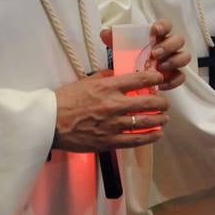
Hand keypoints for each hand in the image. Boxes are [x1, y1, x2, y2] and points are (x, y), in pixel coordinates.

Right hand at [53, 71, 168, 150]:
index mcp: (108, 87)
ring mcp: (113, 125)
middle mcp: (114, 105)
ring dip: (159, 120)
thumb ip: (105, 77)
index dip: (155, 78)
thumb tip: (119, 73)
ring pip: (145, 122)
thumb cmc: (65, 101)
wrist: (50, 123)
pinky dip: (149, 137)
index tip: (160, 79)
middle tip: (164, 103)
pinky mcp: (110, 141)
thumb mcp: (85, 82)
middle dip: (161, 103)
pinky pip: (135, 140)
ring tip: (164, 118)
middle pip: (148, 102)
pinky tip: (156, 134)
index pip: (140, 79)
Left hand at [99, 21, 190, 90]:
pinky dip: (173, 80)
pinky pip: (181, 77)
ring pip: (184, 57)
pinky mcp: (175, 75)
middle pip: (178, 40)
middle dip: (168, 46)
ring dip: (174, 61)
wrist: (131, 75)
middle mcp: (169, 45)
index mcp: (158, 35)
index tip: (155, 30)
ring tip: (160, 68)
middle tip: (155, 54)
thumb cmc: (129, 55)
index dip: (163, 26)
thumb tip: (106, 33)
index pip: (166, 25)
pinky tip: (161, 84)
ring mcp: (174, 60)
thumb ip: (113, 38)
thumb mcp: (119, 46)